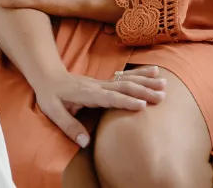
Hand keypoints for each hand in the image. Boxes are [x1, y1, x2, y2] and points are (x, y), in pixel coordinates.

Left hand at [30, 67, 166, 146]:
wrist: (47, 75)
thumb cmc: (50, 94)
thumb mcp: (53, 111)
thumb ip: (69, 126)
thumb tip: (85, 142)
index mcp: (87, 94)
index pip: (110, 98)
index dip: (126, 101)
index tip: (143, 105)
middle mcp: (98, 86)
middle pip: (124, 87)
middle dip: (144, 91)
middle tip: (162, 95)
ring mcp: (102, 82)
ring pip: (127, 80)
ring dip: (146, 81)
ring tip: (164, 82)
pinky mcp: (105, 82)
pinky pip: (125, 77)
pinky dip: (140, 73)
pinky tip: (153, 70)